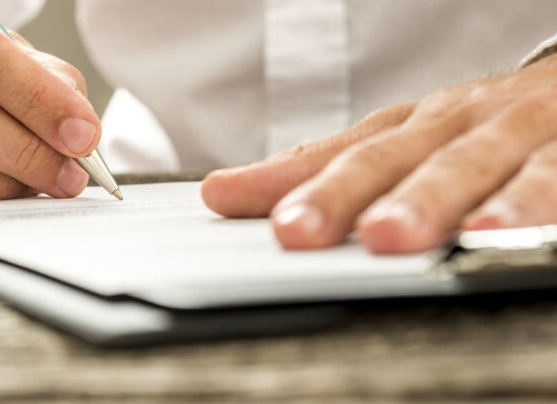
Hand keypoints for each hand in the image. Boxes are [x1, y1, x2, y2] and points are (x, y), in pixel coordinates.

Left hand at [202, 54, 556, 253]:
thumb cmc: (490, 125)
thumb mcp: (411, 141)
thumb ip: (331, 169)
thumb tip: (229, 192)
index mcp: (413, 126)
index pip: (337, 152)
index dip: (282, 178)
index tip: (226, 198)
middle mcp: (454, 124)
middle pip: (390, 160)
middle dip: (341, 195)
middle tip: (296, 231)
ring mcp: (512, 134)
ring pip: (464, 166)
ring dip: (422, 200)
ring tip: (386, 236)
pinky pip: (549, 179)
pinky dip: (522, 204)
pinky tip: (492, 232)